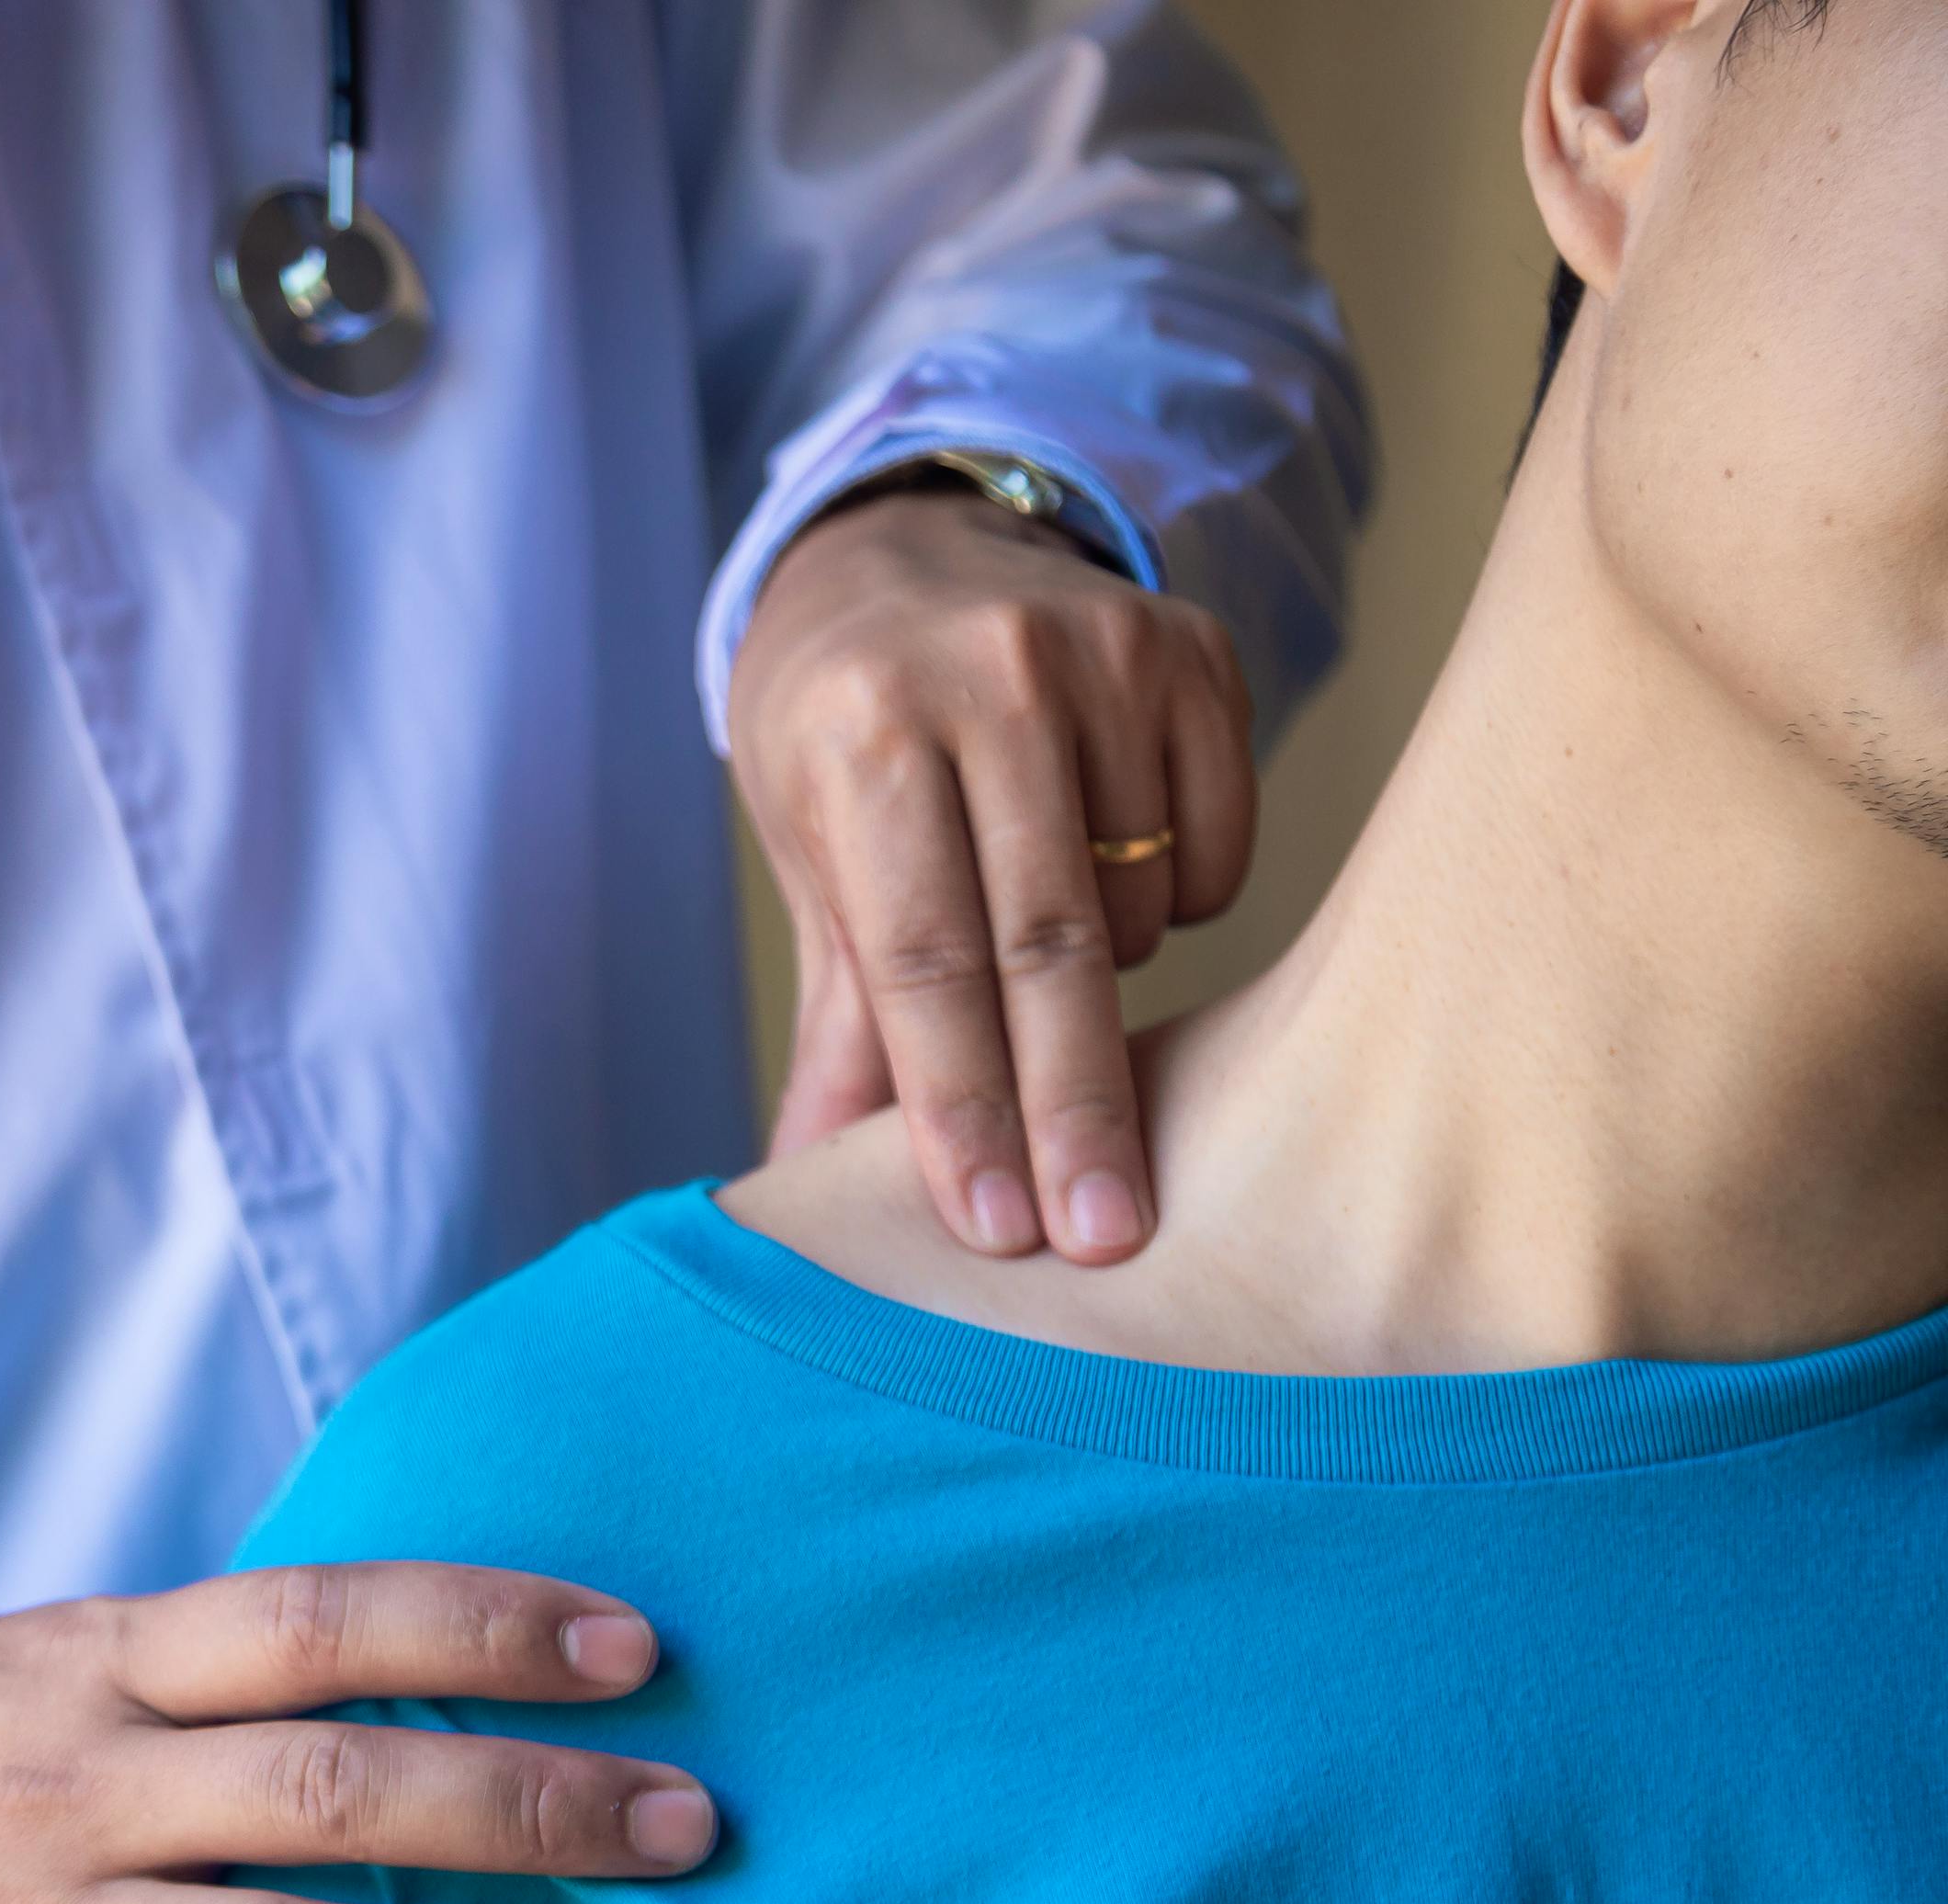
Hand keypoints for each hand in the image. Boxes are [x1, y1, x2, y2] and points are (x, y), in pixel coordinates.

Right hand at [0, 1564, 716, 1903]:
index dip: (484, 1625)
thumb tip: (431, 1660)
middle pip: (333, 1785)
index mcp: (100, 1661)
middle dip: (526, 1806)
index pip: (321, 1619)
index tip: (632, 1647)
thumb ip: (214, 1670)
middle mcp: (78, 1781)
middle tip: (686, 1827)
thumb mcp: (52, 1660)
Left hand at [729, 488, 1256, 1263]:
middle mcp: (987, 680)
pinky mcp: (1194, 653)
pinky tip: (1119, 868)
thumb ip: (837, 1024)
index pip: (924, 959)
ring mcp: (1102, 655)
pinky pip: (1219, 851)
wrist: (907, 555)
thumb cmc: (843, 736)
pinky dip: (1180, 901)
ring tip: (1045, 940)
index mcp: (863, 736)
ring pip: (1140, 907)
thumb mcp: (812, 855)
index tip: (998, 1227)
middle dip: (1074, 1109)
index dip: (963, 1104)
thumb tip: (794, 1188)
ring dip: (1106, 980)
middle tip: (1105, 1238)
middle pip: (1047, 945)